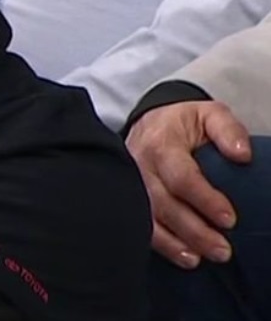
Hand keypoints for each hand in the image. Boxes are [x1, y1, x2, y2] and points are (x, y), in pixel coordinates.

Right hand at [126, 100, 251, 267]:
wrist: (148, 123)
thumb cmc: (181, 123)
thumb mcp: (208, 114)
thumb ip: (227, 129)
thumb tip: (242, 154)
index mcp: (160, 144)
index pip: (180, 176)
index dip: (203, 199)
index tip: (229, 219)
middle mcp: (140, 166)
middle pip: (164, 204)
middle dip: (194, 230)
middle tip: (223, 249)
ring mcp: (131, 185)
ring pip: (150, 218)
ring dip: (178, 242)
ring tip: (203, 258)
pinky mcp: (130, 198)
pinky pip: (142, 225)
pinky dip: (163, 245)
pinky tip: (185, 257)